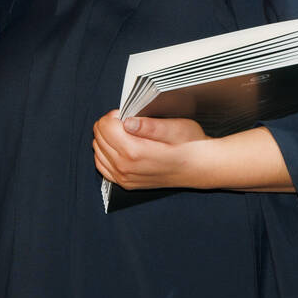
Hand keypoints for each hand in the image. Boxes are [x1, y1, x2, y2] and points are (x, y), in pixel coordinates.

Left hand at [92, 112, 209, 190]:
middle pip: (99, 137)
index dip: (115, 115)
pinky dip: (105, 153)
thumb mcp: (175, 127)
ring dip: (106, 138)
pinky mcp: (125, 183)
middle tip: (127, 121)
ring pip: (97, 150)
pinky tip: (118, 147)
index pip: (105, 126)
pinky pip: (102, 166)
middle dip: (109, 125)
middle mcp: (125, 167)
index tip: (126, 113)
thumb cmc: (191, 145)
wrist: (199, 168)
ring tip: (125, 133)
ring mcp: (124, 178)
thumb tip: (127, 121)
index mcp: (135, 151)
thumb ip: (149, 124)